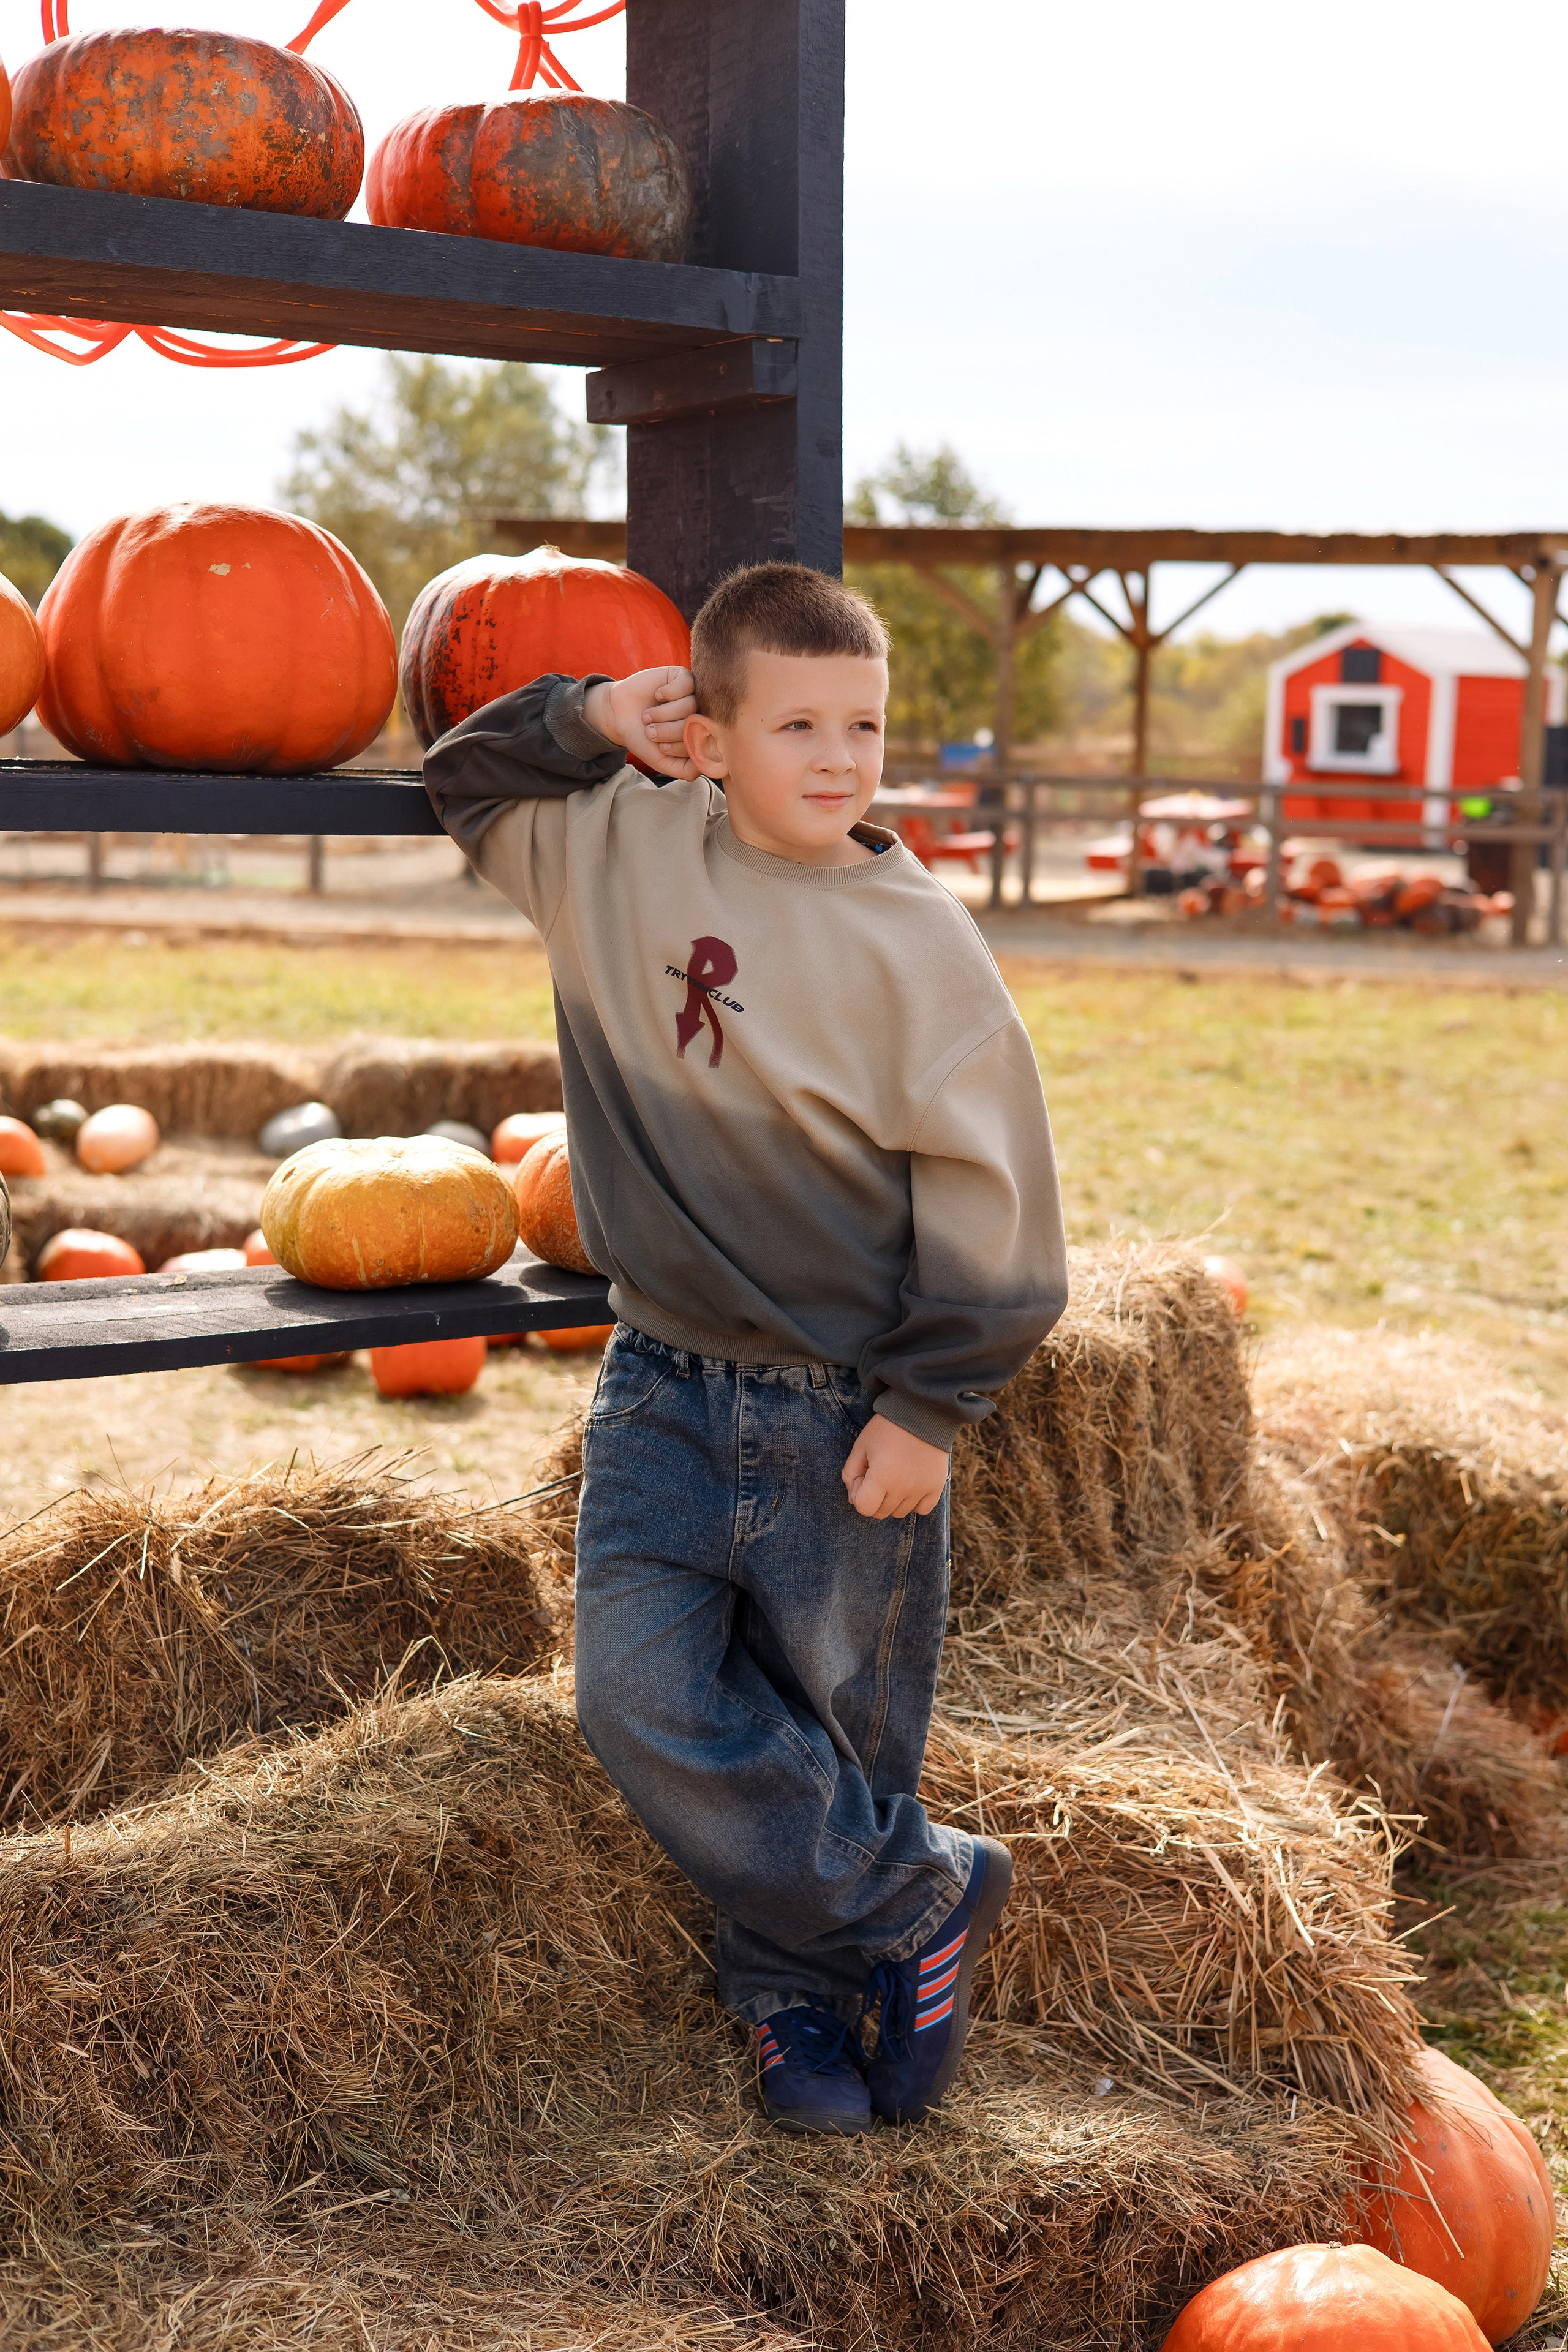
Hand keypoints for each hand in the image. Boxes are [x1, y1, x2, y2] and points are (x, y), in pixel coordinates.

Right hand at [584, 666, 699, 778]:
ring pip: (689, 705)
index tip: (660, 747)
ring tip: (649, 715)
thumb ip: (685, 770)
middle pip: (695, 723)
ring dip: (663, 713)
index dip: (677, 747)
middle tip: (651, 731)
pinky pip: (686, 685)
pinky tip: (658, 695)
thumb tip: (707, 766)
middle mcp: (700, 715)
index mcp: (699, 736)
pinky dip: (667, 693)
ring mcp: (694, 695)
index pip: (701, 743)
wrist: (620, 714)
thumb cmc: (643, 738)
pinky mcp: (684, 677)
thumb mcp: (662, 761)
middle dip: (668, 731)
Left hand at [841, 1414, 948, 1519]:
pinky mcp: (936, 1487)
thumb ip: (850, 1474)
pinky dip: (914, 1502)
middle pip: (880, 1512)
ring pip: (899, 1512)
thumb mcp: (861, 1446)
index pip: (863, 1507)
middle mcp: (903, 1488)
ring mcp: (922, 1489)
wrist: (921, 1412)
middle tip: (878, 1472)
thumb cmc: (886, 1428)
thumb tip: (853, 1500)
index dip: (858, 1494)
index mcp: (882, 1477)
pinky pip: (922, 1509)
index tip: (864, 1475)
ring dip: (892, 1500)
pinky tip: (910, 1484)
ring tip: (895, 1475)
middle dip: (873, 1497)